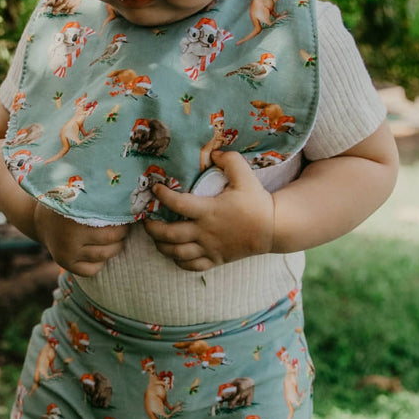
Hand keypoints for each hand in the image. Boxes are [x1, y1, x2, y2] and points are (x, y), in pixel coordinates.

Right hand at [33, 203, 128, 275]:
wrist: (40, 220)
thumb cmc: (67, 204)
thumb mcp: (80, 197)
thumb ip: (100, 199)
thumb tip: (129, 200)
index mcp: (76, 216)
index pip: (111, 223)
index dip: (123, 221)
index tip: (127, 216)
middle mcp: (70, 236)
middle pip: (110, 240)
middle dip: (121, 234)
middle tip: (124, 228)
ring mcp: (67, 252)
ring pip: (103, 256)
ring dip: (115, 248)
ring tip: (116, 240)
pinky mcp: (65, 264)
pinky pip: (91, 270)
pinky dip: (100, 263)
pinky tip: (100, 254)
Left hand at [143, 151, 274, 270]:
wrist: (272, 229)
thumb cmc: (256, 202)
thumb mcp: (245, 176)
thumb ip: (229, 160)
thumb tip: (213, 153)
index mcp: (209, 210)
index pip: (178, 204)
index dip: (162, 196)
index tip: (155, 188)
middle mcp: (205, 232)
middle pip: (169, 235)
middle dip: (152, 228)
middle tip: (146, 220)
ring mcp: (209, 248)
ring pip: (176, 253)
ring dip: (161, 246)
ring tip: (156, 237)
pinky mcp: (215, 260)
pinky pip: (190, 265)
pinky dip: (178, 260)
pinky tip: (174, 252)